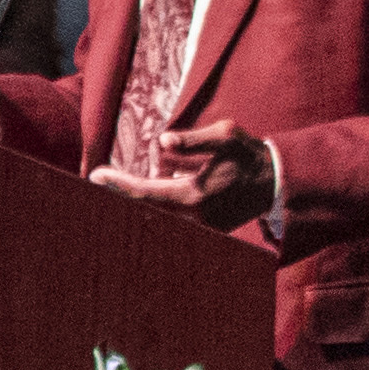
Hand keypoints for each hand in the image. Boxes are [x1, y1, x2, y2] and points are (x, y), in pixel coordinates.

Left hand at [96, 117, 278, 231]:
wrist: (274, 184)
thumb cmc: (248, 156)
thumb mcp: (226, 136)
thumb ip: (194, 140)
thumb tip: (163, 141)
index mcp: (194, 196)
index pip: (144, 193)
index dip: (117, 184)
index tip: (95, 173)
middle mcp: (192, 219)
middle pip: (141, 210)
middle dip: (117, 196)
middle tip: (94, 181)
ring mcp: (197, 230)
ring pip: (152, 219)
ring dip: (131, 205)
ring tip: (108, 188)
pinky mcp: (202, 233)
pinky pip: (167, 222)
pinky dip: (149, 210)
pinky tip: (134, 198)